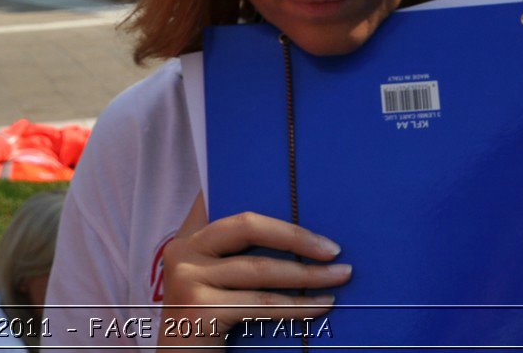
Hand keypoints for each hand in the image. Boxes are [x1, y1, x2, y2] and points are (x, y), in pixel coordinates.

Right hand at [158, 193, 349, 347]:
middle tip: (334, 249)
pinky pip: (262, 304)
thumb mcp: (211, 280)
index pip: (226, 204)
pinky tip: (322, 305)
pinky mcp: (200, 308)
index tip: (303, 207)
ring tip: (340, 277)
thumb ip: (232, 255)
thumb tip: (294, 236)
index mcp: (188, 238)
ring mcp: (188, 278)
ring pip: (261, 270)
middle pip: (248, 228)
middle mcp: (183, 251)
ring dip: (308, 274)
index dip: (261, 202)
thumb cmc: (205, 320)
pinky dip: (298, 305)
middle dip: (296, 236)